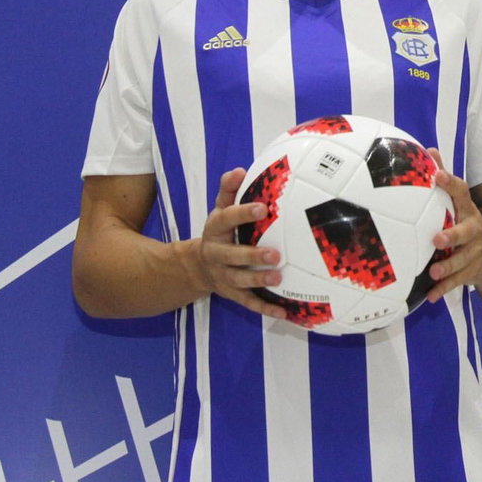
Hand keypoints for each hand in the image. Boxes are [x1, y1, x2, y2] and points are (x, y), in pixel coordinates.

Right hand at [187, 168, 287, 319]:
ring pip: (239, 281)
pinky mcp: (231, 294)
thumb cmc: (220, 232)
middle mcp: (216, 255)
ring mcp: (223, 276)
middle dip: (251, 255)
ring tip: (278, 278)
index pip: (226, 219)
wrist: (198, 266)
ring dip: (258, 280)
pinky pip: (248, 303)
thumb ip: (228, 191)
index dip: (242, 213)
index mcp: (214, 230)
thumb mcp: (219, 210)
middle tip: (274, 253)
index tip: (262, 208)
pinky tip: (283, 311)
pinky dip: (265, 308)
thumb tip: (239, 170)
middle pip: (231, 256)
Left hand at [422, 148, 481, 304]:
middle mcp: (474, 231)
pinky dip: (443, 290)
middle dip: (453, 236)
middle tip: (437, 239)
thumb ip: (446, 180)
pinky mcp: (471, 273)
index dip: (449, 182)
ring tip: (433, 271)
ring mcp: (475, 254)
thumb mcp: (461, 203)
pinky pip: (457, 283)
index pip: (461, 193)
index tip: (435, 174)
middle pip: (466, 233)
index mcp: (468, 211)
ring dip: (448, 266)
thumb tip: (429, 151)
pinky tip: (430, 296)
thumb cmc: (469, 223)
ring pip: (462, 261)